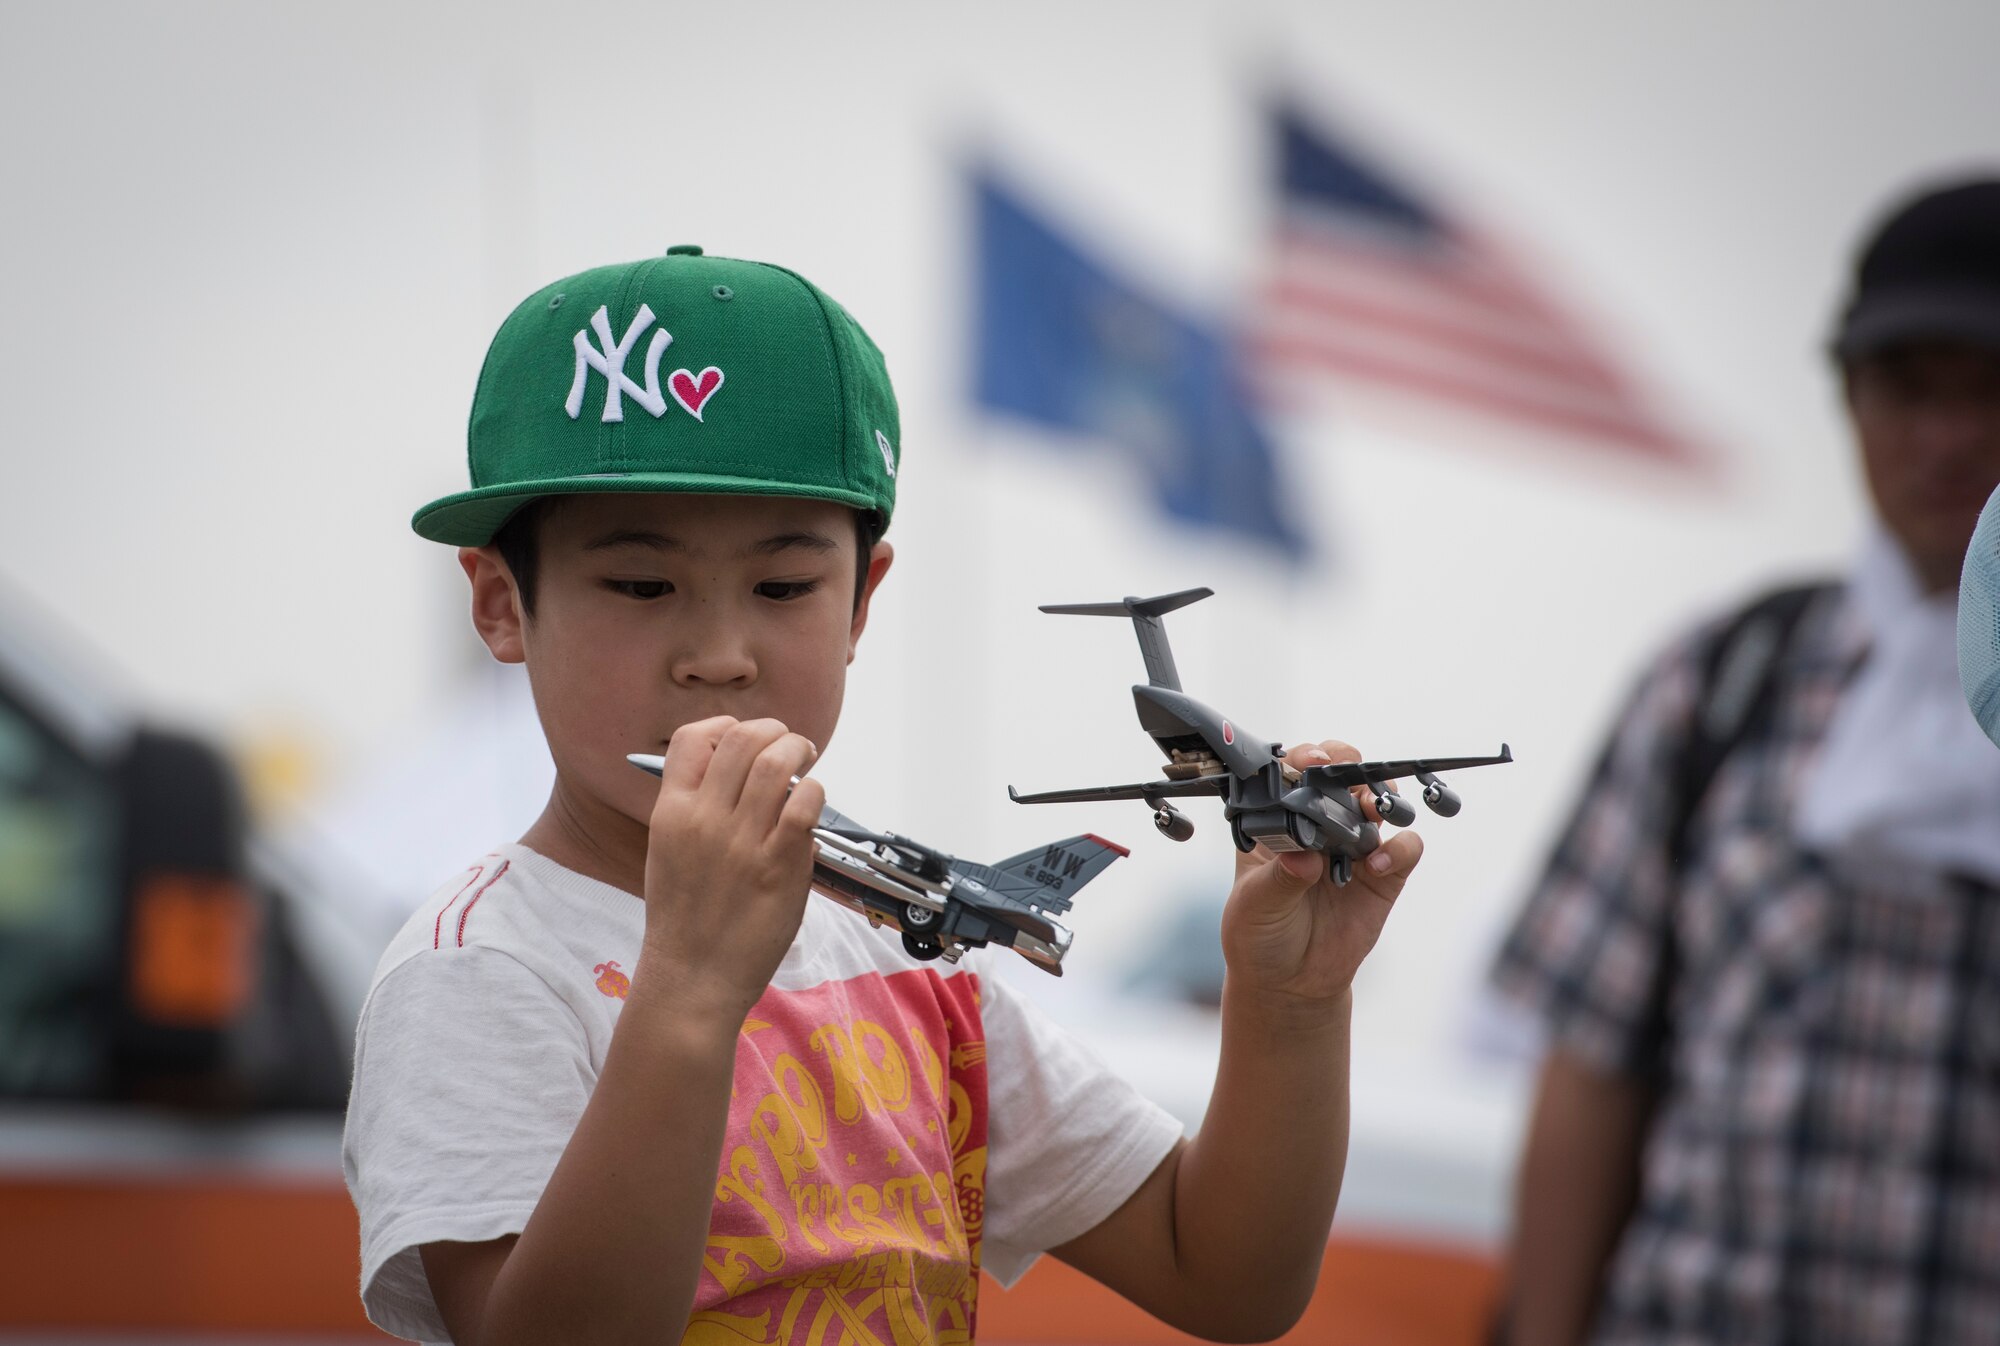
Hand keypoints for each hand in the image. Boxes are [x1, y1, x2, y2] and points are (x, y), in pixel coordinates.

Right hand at [635, 716, 823, 1027]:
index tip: (742, 735)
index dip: (724, 726)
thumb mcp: (669, 853)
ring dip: (798, 752)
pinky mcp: (777, 866)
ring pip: (776, 763)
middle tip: (788, 742)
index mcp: (670, 813)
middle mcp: (703, 820)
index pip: (692, 739)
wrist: (692, 979)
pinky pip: (803, 806)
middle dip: (772, 730)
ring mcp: (741, 842)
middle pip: (741, 739)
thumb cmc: (685, 920)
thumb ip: (695, 810)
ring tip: (805, 761)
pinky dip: (814, 792)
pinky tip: (811, 802)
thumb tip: (738, 774)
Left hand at [1218, 740, 1422, 1016]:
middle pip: (1340, 775)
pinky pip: (1405, 848)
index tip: (1310, 761)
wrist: (1289, 983)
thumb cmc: (1259, 935)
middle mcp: (1318, 825)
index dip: (1303, 759)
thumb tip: (1304, 858)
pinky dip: (1400, 848)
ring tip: (1372, 813)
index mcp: (1277, 820)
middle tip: (1349, 777)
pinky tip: (1378, 865)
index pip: (1292, 773)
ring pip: (1378, 802)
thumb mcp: (1255, 906)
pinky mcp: (1383, 875)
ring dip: (1380, 798)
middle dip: (1348, 765)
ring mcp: (1352, 846)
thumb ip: (1279, 879)